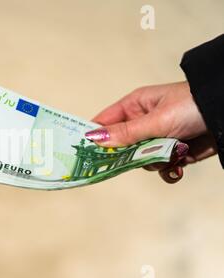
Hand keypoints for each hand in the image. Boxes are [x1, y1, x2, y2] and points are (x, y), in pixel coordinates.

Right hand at [85, 81, 216, 182]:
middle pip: (121, 146)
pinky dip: (168, 170)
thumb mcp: (157, 120)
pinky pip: (160, 167)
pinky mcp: (172, 151)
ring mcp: (157, 138)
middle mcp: (143, 122)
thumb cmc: (193, 106)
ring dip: (154, 161)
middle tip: (138, 157)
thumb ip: (126, 133)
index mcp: (134, 106)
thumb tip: (94, 138)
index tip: (85, 154)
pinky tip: (178, 167)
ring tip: (171, 154)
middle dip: (130, 155)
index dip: (95, 137)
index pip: (105, 122)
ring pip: (140, 160)